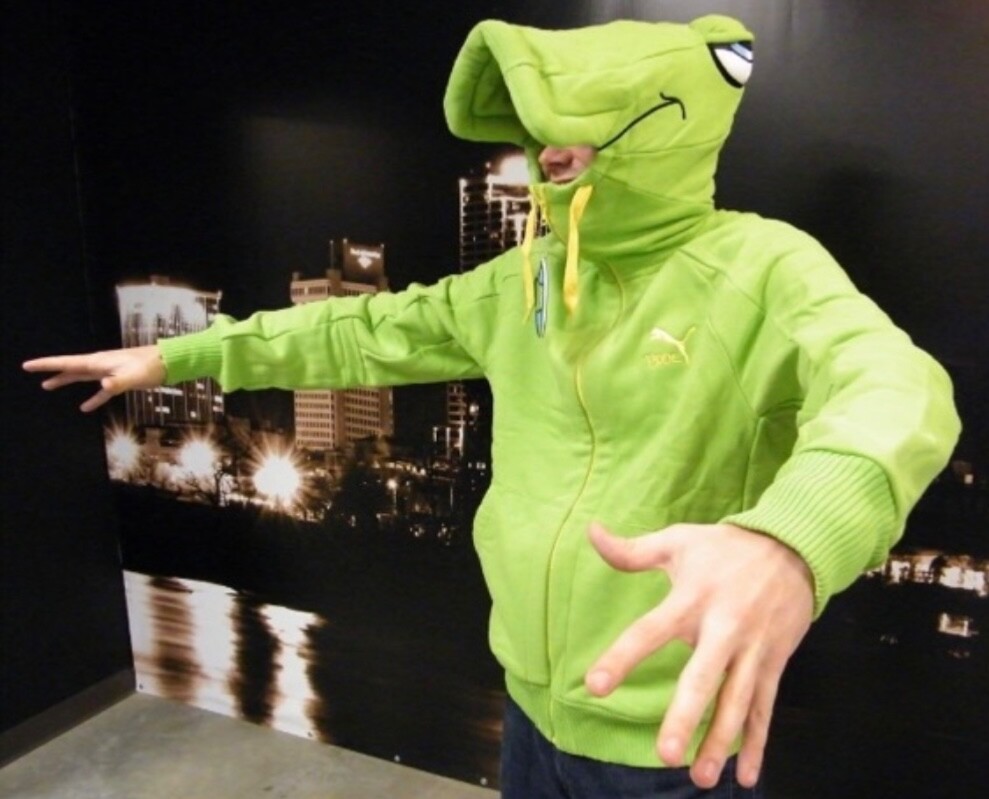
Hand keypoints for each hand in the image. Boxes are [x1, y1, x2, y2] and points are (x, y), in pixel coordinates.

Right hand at [23, 345, 166, 411]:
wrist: (168, 362)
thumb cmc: (152, 366)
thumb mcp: (134, 376)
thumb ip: (118, 382)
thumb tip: (102, 386)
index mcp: (99, 362)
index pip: (67, 363)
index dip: (47, 365)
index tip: (28, 365)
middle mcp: (101, 364)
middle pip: (70, 367)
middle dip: (50, 369)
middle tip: (31, 370)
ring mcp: (109, 371)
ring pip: (82, 377)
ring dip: (66, 381)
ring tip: (48, 386)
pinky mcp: (119, 380)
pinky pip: (101, 391)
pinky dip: (93, 398)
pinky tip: (85, 407)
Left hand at [585, 521, 812, 788]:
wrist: (794, 548)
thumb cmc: (725, 547)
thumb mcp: (678, 541)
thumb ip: (631, 550)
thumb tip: (591, 532)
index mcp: (692, 599)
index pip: (649, 631)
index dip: (622, 658)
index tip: (593, 686)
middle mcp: (723, 628)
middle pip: (703, 678)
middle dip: (686, 716)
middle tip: (666, 754)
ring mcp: (752, 649)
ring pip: (736, 702)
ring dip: (720, 741)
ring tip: (701, 777)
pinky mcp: (773, 663)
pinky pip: (764, 708)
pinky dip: (757, 743)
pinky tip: (746, 776)